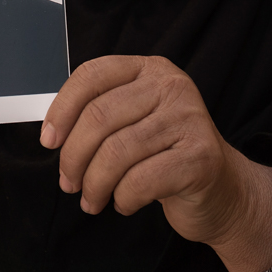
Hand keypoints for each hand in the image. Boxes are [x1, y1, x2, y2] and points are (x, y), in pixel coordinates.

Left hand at [40, 56, 271, 271]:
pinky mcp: (201, 157)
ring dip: (94, 185)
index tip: (49, 140)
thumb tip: (52, 132)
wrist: (223, 192)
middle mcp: (172, 86)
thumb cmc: (167, 157)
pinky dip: (123, 198)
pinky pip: (140, 181)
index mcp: (150, 69)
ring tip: (92, 199)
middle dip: (73, 157)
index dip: (62, 109)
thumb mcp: (134, 123)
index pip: (92, 75)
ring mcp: (190, 119)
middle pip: (99, 117)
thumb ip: (100, 115)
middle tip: (69, 182)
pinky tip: (125, 202)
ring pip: (116, 153)